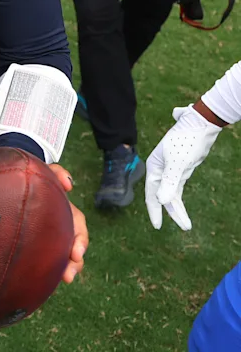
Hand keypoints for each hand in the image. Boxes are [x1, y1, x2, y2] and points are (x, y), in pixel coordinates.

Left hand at [0, 150, 86, 283]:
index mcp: (38, 179)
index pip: (53, 174)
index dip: (61, 176)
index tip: (65, 183)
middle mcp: (51, 201)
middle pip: (73, 214)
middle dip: (77, 233)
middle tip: (74, 251)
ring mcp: (53, 221)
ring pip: (72, 236)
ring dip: (74, 254)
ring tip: (68, 274)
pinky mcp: (48, 238)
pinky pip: (61, 252)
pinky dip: (64, 265)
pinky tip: (61, 280)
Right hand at [145, 104, 222, 230]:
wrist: (200, 125)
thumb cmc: (187, 142)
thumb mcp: (179, 163)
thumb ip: (170, 182)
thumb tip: (162, 201)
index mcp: (154, 168)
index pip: (151, 194)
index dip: (155, 211)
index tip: (158, 226)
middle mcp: (160, 170)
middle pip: (162, 196)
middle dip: (171, 213)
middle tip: (184, 227)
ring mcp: (171, 170)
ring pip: (171, 193)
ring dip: (177, 208)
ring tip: (186, 224)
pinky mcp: (181, 169)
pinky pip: (178, 188)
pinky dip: (178, 198)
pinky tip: (181, 208)